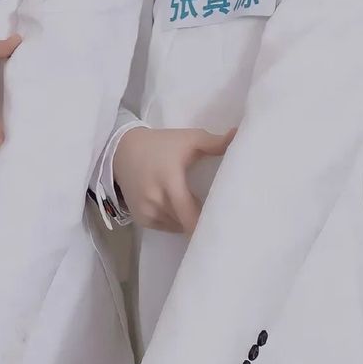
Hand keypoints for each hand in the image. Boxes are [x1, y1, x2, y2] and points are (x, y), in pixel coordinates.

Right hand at [114, 126, 234, 232]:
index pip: (190, 216)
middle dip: (202, 222)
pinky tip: (180, 209)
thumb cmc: (160, 144)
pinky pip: (166, 227)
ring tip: (199, 210)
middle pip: (187, 224)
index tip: (224, 223)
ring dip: (188, 221)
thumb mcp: (188, 139)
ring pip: (178, 227)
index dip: (207, 224)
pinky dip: (175, 221)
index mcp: (170, 182)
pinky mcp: (141, 219)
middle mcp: (156, 201)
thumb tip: (239, 136)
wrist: (123, 150)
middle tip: (219, 217)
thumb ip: (215, 142)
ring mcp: (147, 212)